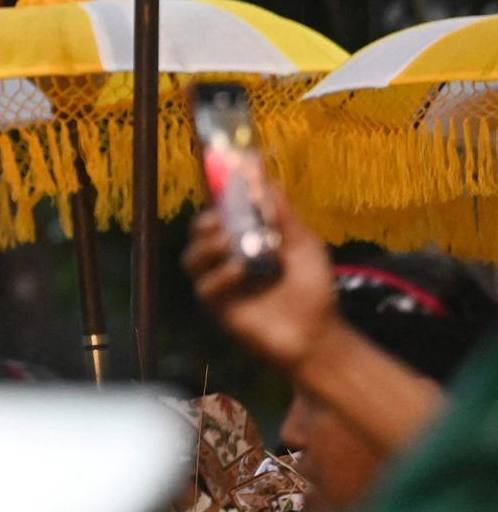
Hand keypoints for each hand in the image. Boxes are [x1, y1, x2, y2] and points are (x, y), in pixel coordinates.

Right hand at [182, 181, 336, 372]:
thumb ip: (283, 213)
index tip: (225, 187)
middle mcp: (227, 258)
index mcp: (245, 240)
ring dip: (206, 245)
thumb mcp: (304, 243)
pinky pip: (205, 286)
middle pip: (198, 233)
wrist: (318, 332)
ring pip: (192, 258)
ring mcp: (220, 283)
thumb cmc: (312, 287)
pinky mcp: (218, 307)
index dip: (218, 200)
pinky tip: (240, 271)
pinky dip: (220, 274)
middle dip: (205, 222)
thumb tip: (265, 179)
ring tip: (228, 243)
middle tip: (221, 220)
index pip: (220, 214)